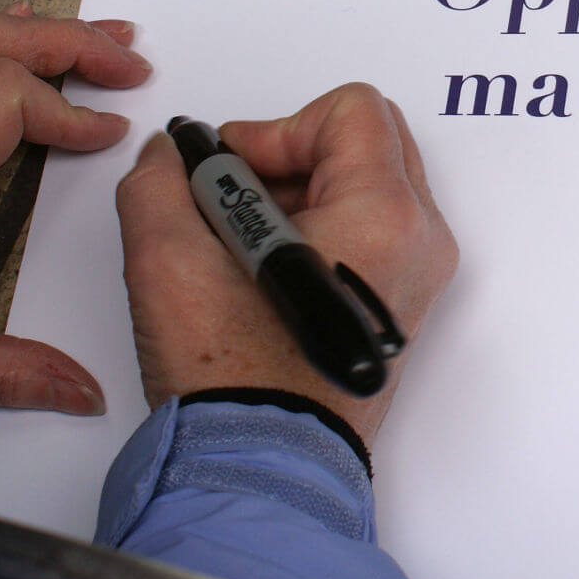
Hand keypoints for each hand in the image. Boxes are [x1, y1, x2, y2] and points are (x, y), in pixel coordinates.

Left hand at [0, 5, 151, 417]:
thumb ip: (1, 372)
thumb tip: (79, 390)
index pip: (7, 99)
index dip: (70, 108)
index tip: (109, 133)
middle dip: (73, 42)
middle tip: (131, 60)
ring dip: (42, 36)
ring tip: (100, 45)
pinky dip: (2, 51)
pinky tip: (25, 55)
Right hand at [114, 83, 457, 446]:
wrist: (262, 468)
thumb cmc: (237, 381)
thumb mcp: (168, 262)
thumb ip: (160, 182)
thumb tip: (172, 157)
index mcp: (385, 217)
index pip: (351, 110)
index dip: (277, 128)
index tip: (233, 170)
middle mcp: (419, 240)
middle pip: (368, 138)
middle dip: (293, 152)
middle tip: (236, 197)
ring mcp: (416, 274)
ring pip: (368, 181)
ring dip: (301, 191)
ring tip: (243, 241)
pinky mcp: (400, 302)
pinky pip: (370, 227)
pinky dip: (318, 226)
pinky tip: (265, 267)